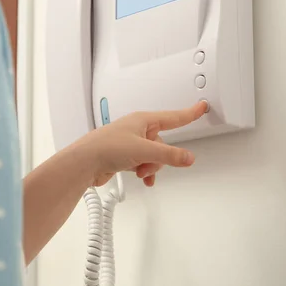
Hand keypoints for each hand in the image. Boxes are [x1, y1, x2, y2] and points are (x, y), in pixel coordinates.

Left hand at [79, 101, 207, 186]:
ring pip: (154, 156)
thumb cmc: (105, 148)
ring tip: (138, 170)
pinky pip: (144, 164)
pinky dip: (144, 172)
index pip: (173, 117)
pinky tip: (141, 178)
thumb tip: (188, 157)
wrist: (84, 163)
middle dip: (159, 158)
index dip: (189, 113)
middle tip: (147, 162)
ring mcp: (130, 143)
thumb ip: (169, 155)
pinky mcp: (124, 156)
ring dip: (150, 167)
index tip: (201, 106)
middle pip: (163, 143)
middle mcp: (137, 129)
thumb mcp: (144, 150)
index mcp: (143, 120)